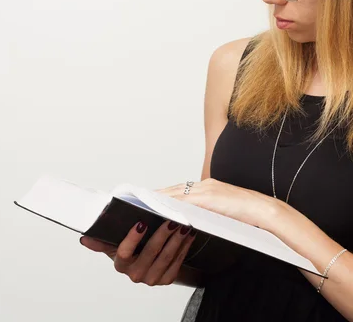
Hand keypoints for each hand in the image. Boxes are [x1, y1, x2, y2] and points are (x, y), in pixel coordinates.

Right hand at [80, 220, 196, 285]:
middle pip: (149, 253)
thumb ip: (101, 239)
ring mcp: (151, 278)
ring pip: (166, 257)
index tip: (141, 223)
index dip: (132, 239)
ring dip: (176, 239)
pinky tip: (188, 235)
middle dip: (162, 234)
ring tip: (182, 224)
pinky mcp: (166, 279)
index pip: (123, 252)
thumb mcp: (115, 242)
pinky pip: (177, 263)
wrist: (147, 259)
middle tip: (170, 219)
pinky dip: (183, 247)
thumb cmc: (131, 247)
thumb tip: (85, 238)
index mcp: (120, 263)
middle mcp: (135, 274)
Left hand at [154, 178, 277, 228]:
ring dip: (160, 198)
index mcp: (209, 188)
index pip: (182, 190)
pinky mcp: (210, 198)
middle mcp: (206, 185)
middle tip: (139, 199)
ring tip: (144, 203)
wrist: (266, 212)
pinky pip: (186, 201)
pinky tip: (161, 209)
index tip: (150, 197)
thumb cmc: (249, 217)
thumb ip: (209, 211)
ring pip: (177, 193)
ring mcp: (208, 190)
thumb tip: (192, 221)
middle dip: (157, 194)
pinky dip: (172, 203)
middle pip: (175, 189)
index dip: (165, 193)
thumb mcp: (224, 211)